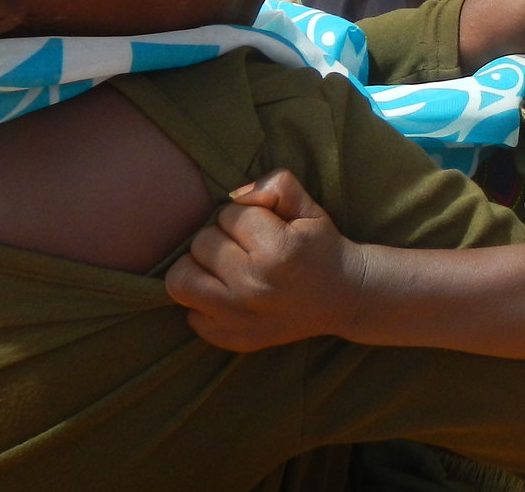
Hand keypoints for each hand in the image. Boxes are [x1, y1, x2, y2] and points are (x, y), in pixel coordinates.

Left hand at [165, 170, 364, 351]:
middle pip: (201, 244)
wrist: (343, 298)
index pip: (227, 215)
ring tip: (225, 268)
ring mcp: (238, 318)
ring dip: (200, 268)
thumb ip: (276, 185)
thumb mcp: (308, 206)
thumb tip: (235, 195)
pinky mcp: (230, 339)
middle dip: (221, 239)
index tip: (263, 228)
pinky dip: (204, 302)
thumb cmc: (321, 247)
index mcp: (276, 250)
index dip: (244, 215)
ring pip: (181, 279)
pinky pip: (189, 313)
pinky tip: (229, 295)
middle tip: (246, 248)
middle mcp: (253, 286)